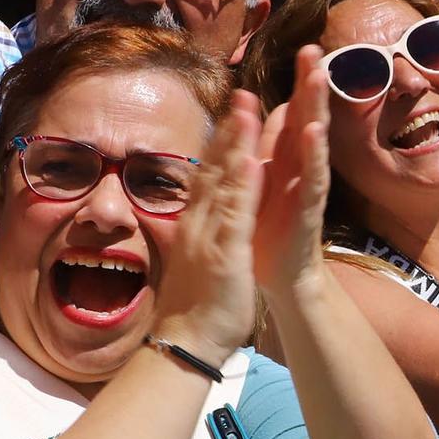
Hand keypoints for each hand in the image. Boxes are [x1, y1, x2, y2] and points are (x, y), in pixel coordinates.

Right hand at [149, 93, 264, 359]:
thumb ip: (200, 233)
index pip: (209, 176)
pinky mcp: (225, 254)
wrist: (184, 345)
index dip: (222, 144)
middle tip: (242, 93)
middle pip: (214, 169)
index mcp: (195, 225)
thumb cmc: (194, 307)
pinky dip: (244, 187)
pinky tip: (254, 161)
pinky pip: (235, 216)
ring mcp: (209, 236)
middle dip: (229, 130)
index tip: (234, 113)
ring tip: (249, 108)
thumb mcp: (197, 259)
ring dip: (237, 144)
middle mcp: (198, 224)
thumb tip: (200, 217)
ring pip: (224, 183)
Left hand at [254, 48, 330, 295]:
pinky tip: (314, 131)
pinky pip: (313, 177)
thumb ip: (273, 145)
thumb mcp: (267, 179)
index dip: (302, 83)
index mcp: (286, 159)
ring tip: (319, 78)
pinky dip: (314, 154)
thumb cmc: (271, 229)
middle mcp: (301, 168)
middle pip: (309, 116)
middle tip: (316, 49)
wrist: (280, 277)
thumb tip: (283, 107)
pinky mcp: (308, 208)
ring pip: (315, 140)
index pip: (295, 111)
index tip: (308, 49)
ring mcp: (307, 186)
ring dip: (317, 109)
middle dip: (312, 84)